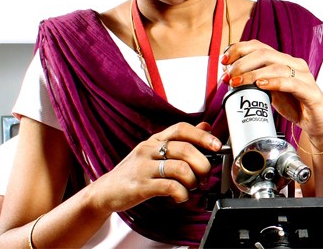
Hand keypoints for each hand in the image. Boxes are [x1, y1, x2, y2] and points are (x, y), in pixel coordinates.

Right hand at [86, 122, 221, 213]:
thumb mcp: (155, 151)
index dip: (202, 135)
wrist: (105, 191)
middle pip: (185, 149)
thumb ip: (180, 139)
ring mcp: (143, 167)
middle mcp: (149, 149)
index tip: (217, 145)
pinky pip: (169, 186)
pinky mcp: (140, 185)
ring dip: (193, 180)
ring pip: (180, 167)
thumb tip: (205, 126)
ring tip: (191, 186)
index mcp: (155, 139)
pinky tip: (181, 196)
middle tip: (204, 175)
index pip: (182, 129)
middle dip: (202, 164)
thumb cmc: (134, 172)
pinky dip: (182, 193)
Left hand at [222, 40, 322, 141]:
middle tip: (229, 75)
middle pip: (265, 53)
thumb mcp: (271, 91)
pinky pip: (291, 83)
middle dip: (242, 63)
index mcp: (285, 61)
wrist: (318, 123)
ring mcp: (305, 77)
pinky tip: (261, 85)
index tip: (224, 61)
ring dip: (253, 74)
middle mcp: (295, 64)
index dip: (239, 50)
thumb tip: (231, 75)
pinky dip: (274, 82)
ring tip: (238, 82)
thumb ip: (256, 81)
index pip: (259, 46)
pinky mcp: (311, 92)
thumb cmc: (295, 105)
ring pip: (276, 66)